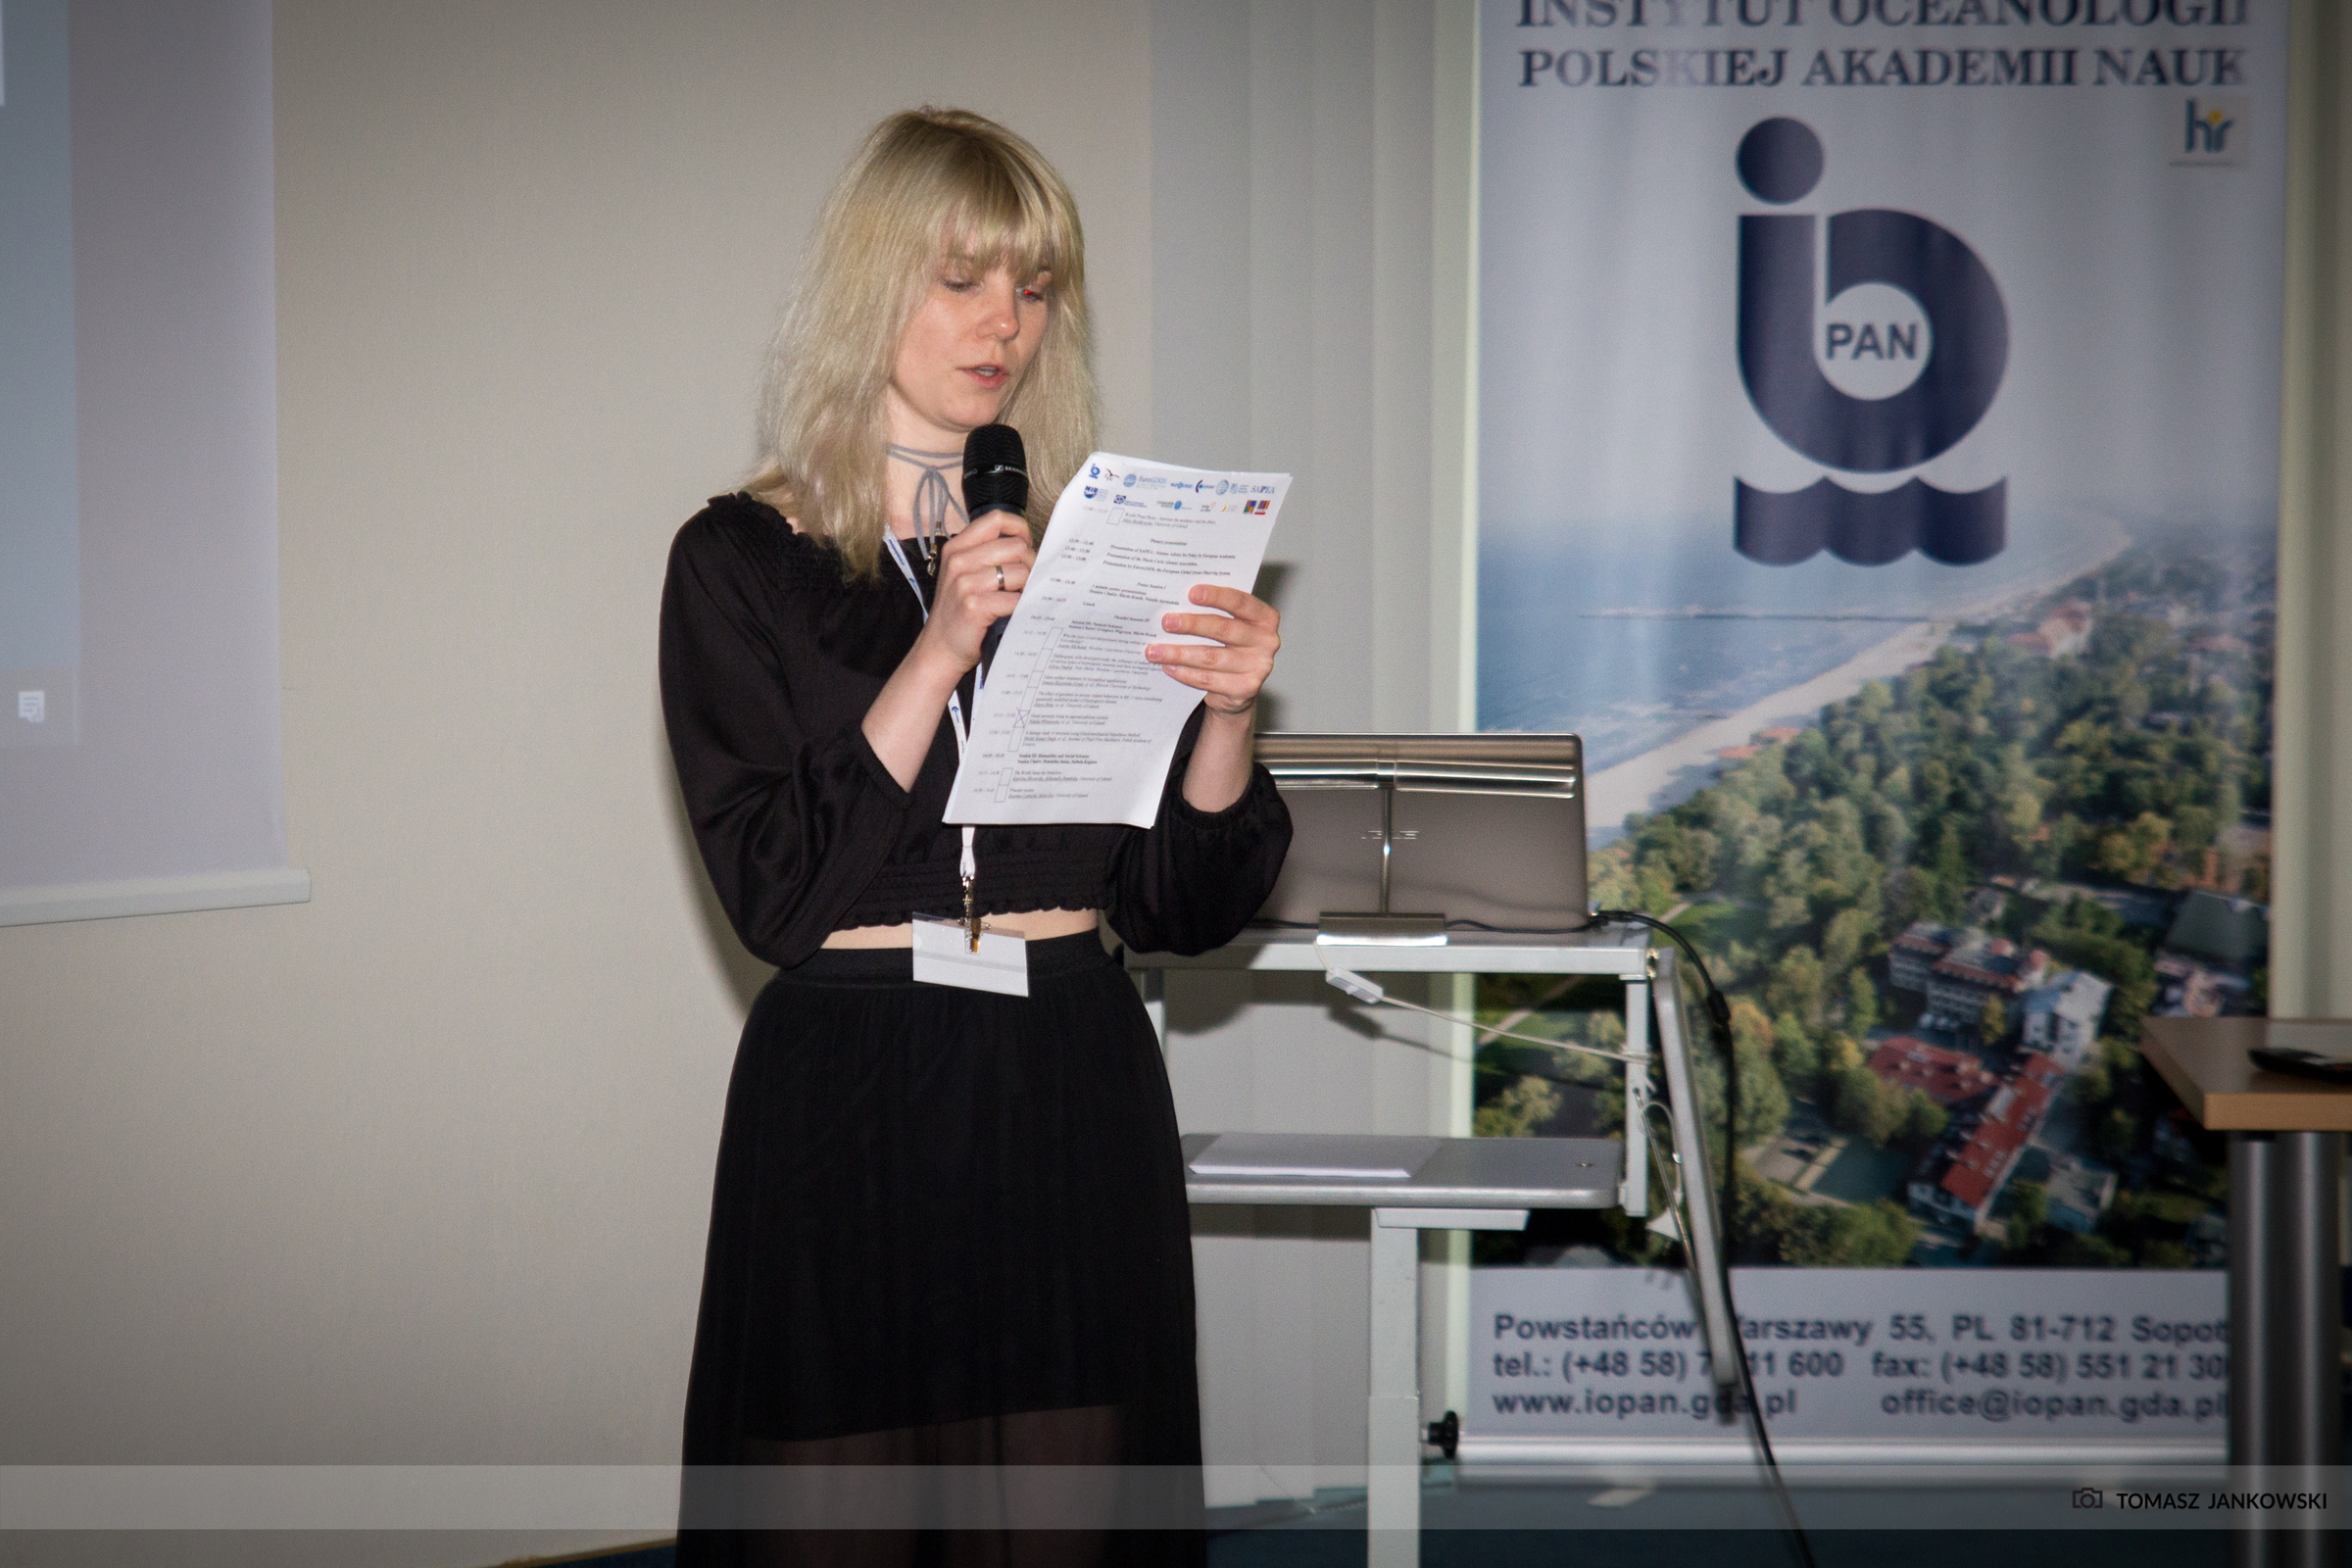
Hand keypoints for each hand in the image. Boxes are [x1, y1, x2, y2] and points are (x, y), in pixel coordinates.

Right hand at [912, 512, 1034, 671]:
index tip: (1026, 545)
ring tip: (1017, 598)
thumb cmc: (959, 611)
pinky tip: (1012, 613)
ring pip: (1019, 572)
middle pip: (1015, 547)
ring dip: (1026, 588)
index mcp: (957, 547)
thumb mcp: (964, 574)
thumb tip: (1028, 546)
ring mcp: (965, 583)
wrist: (940, 648)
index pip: (997, 519)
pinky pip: (1014, 599)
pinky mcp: (974, 606)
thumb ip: (988, 555)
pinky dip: (1020, 608)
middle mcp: (959, 561)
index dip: (1019, 529)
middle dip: (1029, 564)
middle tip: (1024, 582)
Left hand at [1146, 585, 1280, 719]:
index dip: (1216, 596)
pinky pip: (1208, 679)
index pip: (1241, 602)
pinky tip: (1168, 666)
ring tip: (1155, 650)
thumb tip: (1175, 601)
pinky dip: (1185, 673)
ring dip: (1179, 653)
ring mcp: (1258, 667)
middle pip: (1224, 629)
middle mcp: (1266, 641)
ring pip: (1211, 657)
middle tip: (1167, 622)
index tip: (1191, 593)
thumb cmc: (1230, 647)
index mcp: (1265, 618)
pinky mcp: (1245, 689)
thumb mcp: (1229, 625)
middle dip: (1191, 625)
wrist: (1238, 687)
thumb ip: (1213, 612)